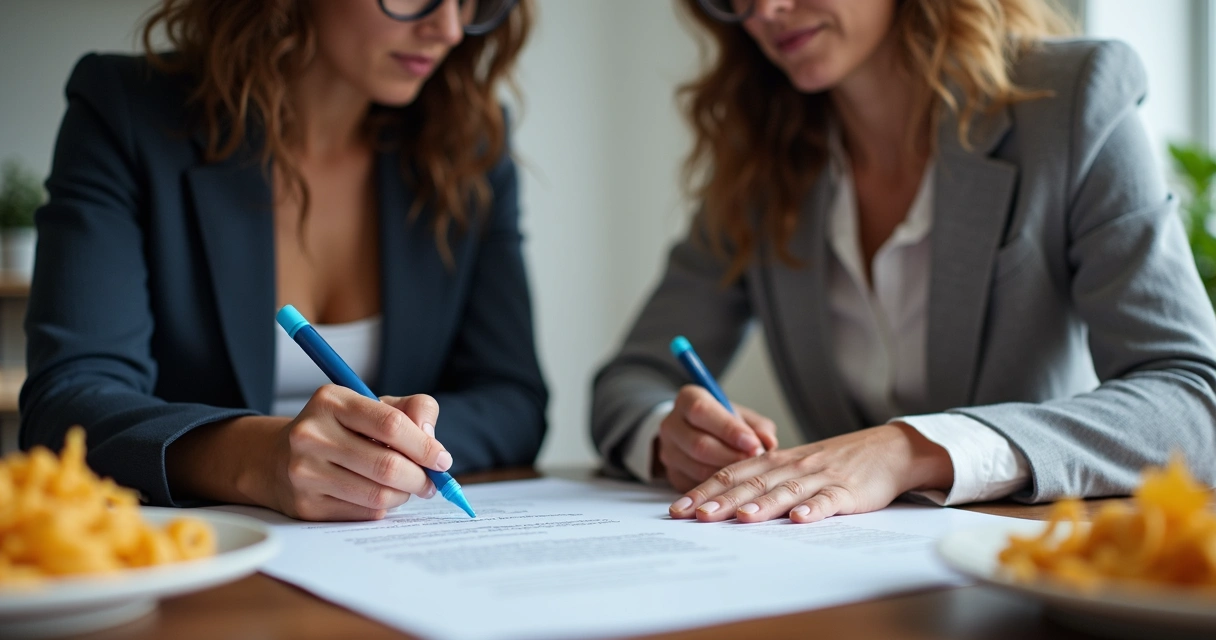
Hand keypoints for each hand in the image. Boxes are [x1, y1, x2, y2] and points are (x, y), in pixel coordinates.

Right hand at [258, 386, 451, 520]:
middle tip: (431, 482)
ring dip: (404, 494)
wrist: (279, 458)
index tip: (442, 459)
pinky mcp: (305, 505)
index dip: (425, 446)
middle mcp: (311, 434)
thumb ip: (413, 409)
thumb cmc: (340, 428)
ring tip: (408, 488)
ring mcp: (304, 472)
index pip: (391, 424)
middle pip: (387, 465)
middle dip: (420, 477)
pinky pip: (363, 512)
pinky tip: (380, 495)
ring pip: (378, 494)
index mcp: (331, 401)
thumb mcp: (373, 405)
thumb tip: (432, 440)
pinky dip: (383, 506)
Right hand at [655, 385, 778, 492]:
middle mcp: (671, 424)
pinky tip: (735, 485)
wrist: (695, 431)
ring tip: (748, 474)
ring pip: (697, 468)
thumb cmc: (722, 421)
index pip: (702, 411)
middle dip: (731, 456)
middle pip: (698, 444)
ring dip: (726, 475)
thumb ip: (757, 426)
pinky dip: (718, 488)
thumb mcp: (740, 415)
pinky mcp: (672, 474)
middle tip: (755, 462)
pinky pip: (696, 485)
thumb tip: (769, 442)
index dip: (729, 429)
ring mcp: (668, 451)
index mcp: (687, 399)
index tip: (753, 443)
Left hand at [667, 423, 953, 523]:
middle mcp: (792, 467)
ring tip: (740, 518)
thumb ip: (762, 480)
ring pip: (785, 491)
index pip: (731, 474)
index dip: (704, 491)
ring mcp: (819, 478)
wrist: (885, 450)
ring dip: (762, 505)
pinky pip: (828, 501)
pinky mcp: (847, 491)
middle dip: (721, 500)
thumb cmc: (833, 463)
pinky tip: (799, 520)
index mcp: (775, 461)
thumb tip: (722, 502)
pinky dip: (813, 510)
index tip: (678, 509)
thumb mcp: (793, 466)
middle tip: (695, 516)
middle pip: (751, 483)